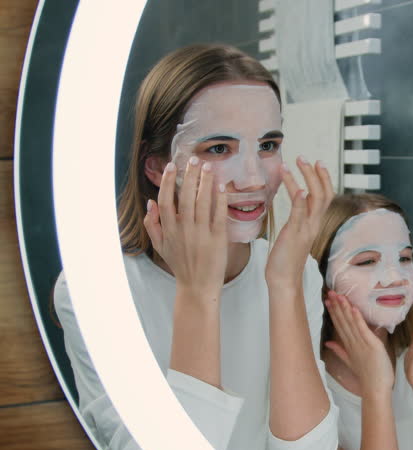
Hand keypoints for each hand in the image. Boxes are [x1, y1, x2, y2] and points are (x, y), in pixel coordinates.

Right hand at [144, 157, 227, 295]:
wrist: (198, 286)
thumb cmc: (180, 264)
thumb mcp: (160, 245)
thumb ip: (152, 224)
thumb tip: (150, 202)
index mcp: (168, 229)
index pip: (166, 199)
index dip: (168, 181)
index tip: (172, 165)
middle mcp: (183, 229)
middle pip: (185, 196)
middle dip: (189, 175)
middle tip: (194, 159)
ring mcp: (201, 233)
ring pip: (202, 202)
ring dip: (205, 182)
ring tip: (208, 166)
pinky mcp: (217, 239)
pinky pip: (218, 214)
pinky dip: (220, 199)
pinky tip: (221, 186)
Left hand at [265, 156, 333, 286]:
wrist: (283, 280)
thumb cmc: (285, 258)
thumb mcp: (295, 232)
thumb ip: (300, 216)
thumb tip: (300, 199)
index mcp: (314, 223)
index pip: (325, 195)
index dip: (323, 178)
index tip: (316, 163)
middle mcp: (314, 224)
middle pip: (324, 193)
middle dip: (316, 173)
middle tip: (304, 157)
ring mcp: (306, 228)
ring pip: (314, 198)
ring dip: (306, 178)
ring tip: (295, 162)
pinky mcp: (295, 233)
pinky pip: (300, 213)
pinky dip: (300, 198)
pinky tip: (297, 187)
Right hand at [324, 291, 394, 394]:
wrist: (375, 389)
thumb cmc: (367, 375)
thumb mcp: (351, 361)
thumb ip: (339, 350)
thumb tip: (328, 343)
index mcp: (349, 345)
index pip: (339, 325)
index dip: (334, 312)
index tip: (328, 300)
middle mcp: (352, 343)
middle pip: (343, 321)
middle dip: (336, 306)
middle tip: (330, 292)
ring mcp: (361, 344)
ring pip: (350, 323)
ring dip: (345, 308)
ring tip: (339, 295)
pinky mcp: (371, 345)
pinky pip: (363, 330)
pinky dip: (358, 319)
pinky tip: (353, 308)